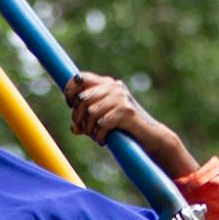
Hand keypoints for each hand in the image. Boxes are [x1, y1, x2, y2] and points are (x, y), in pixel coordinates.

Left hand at [64, 72, 196, 176]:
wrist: (149, 137)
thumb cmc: (123, 128)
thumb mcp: (101, 121)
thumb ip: (86, 121)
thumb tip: (73, 128)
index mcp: (106, 84)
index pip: (80, 78)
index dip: (70, 92)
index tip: (70, 106)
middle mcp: (114, 87)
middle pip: (82, 98)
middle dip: (78, 117)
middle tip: (84, 129)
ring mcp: (121, 97)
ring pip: (90, 112)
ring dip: (89, 129)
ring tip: (96, 136)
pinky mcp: (126, 111)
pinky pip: (101, 123)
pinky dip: (99, 135)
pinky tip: (103, 141)